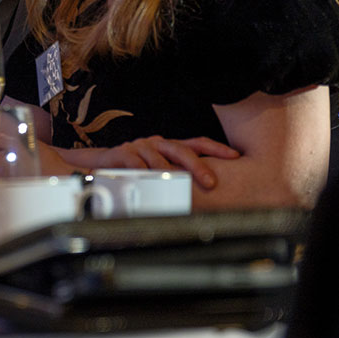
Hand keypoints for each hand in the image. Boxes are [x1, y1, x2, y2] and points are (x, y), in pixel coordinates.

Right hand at [93, 135, 239, 190]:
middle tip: (211, 183)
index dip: (217, 148)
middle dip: (198, 166)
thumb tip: (210, 194)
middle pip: (182, 150)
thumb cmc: (138, 170)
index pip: (198, 143)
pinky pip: (135, 162)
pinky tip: (150, 181)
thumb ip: (180, 178)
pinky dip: (143, 172)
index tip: (235, 156)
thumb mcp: (161, 173)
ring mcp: (141, 147)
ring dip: (170, 173)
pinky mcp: (123, 153)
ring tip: (179, 186)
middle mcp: (158, 143)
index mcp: (171, 146)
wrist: (103, 165)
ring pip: (159, 158)